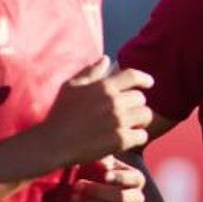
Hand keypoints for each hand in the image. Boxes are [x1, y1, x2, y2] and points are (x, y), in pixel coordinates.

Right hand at [39, 57, 154, 166]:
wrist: (53, 143)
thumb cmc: (60, 114)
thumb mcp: (71, 86)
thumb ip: (91, 71)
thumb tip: (106, 58)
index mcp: (104, 86)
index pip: (133, 76)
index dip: (144, 79)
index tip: (149, 84)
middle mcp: (114, 101)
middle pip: (141, 98)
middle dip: (136, 105)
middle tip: (130, 112)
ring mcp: (119, 120)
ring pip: (145, 115)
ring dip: (140, 120)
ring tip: (132, 125)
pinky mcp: (120, 140)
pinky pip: (142, 135)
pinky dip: (137, 138)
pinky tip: (128, 139)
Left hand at [67, 156, 146, 201]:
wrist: (88, 197)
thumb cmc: (92, 174)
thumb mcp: (97, 163)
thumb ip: (100, 160)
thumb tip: (103, 163)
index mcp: (135, 179)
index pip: (135, 179)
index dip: (119, 178)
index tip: (103, 175)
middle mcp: (137, 197)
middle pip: (124, 197)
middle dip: (98, 192)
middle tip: (76, 186)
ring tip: (73, 199)